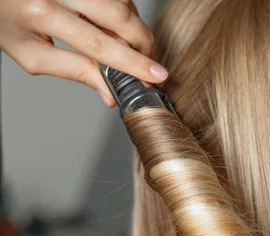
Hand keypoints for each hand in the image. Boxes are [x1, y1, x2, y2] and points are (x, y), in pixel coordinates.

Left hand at [0, 0, 168, 106]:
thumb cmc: (6, 21)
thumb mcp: (31, 54)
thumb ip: (73, 72)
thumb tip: (110, 93)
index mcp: (40, 14)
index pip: (98, 44)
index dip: (132, 63)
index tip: (155, 76)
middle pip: (118, 16)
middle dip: (141, 42)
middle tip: (147, 61)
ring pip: (122, 2)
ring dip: (131, 25)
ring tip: (120, 41)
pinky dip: (122, 10)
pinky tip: (109, 21)